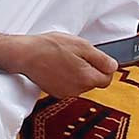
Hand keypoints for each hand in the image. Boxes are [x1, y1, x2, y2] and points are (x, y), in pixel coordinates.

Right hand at [1, 31, 120, 102]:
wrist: (25, 55)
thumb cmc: (50, 47)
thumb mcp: (81, 45)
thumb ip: (101, 58)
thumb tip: (113, 66)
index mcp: (86, 78)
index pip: (107, 79)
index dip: (105, 67)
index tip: (99, 58)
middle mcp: (77, 90)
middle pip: (93, 81)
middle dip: (90, 69)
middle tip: (78, 54)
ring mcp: (65, 93)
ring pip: (81, 83)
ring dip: (78, 72)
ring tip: (66, 58)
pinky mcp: (55, 92)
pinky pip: (69, 85)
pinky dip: (67, 76)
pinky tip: (58, 65)